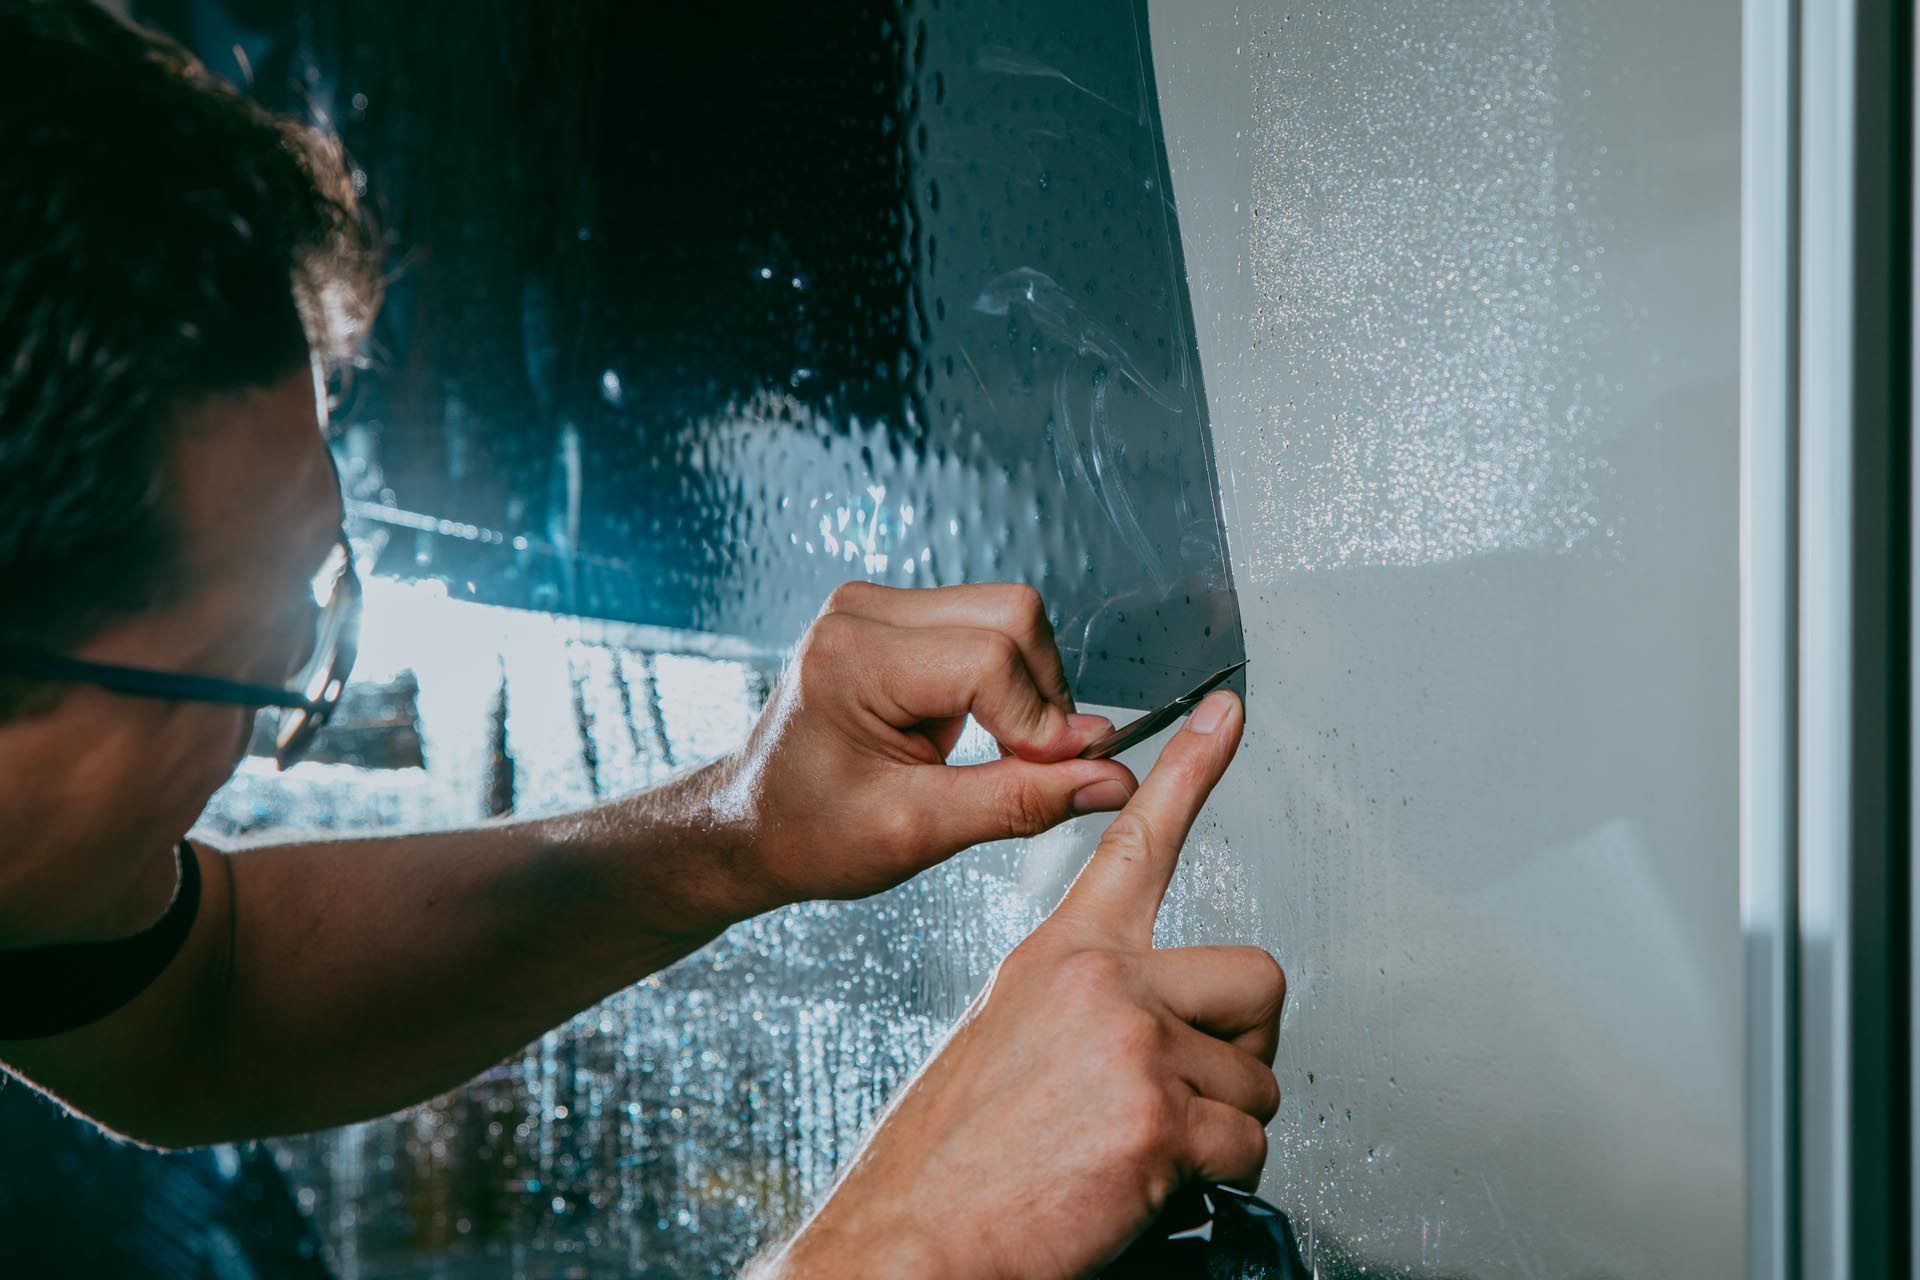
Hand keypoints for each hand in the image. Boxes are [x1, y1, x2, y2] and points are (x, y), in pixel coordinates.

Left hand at [716, 582, 1139, 912]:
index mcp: (852, 658)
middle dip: (1041, 696)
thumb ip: (1021, 800)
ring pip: (1009, 615)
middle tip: (1028, 765)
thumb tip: (1109, 778)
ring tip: (989, 750)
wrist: (754, 824)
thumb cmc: (810, 832)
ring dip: (1024, 688)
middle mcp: (861, 612)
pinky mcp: (896, 613)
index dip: (1037, 723)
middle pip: (1013, 616)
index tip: (1053, 777)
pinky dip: (1002, 680)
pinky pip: (987, 624)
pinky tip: (970, 728)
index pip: (990, 660)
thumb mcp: (918, 831)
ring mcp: (878, 604)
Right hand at [766, 689, 1283, 1279]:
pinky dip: (1212, 1179)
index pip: (1137, 840)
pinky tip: (1141, 1184)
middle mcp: (1101, 981)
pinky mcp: (1159, 1115)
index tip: (1225, 711)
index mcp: (1061, 954)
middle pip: (1258, 978)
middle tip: (1188, 1088)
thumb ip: (1090, 1006)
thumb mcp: (1009, 1038)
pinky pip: (1248, 1145)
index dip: (1191, 769)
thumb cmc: (952, 1155)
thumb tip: (1166, 1029)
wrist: (911, 1236)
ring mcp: (1133, 1043)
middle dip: (1245, 1044)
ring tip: (1138, 1150)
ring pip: (1259, 1078)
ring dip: (1220, 1127)